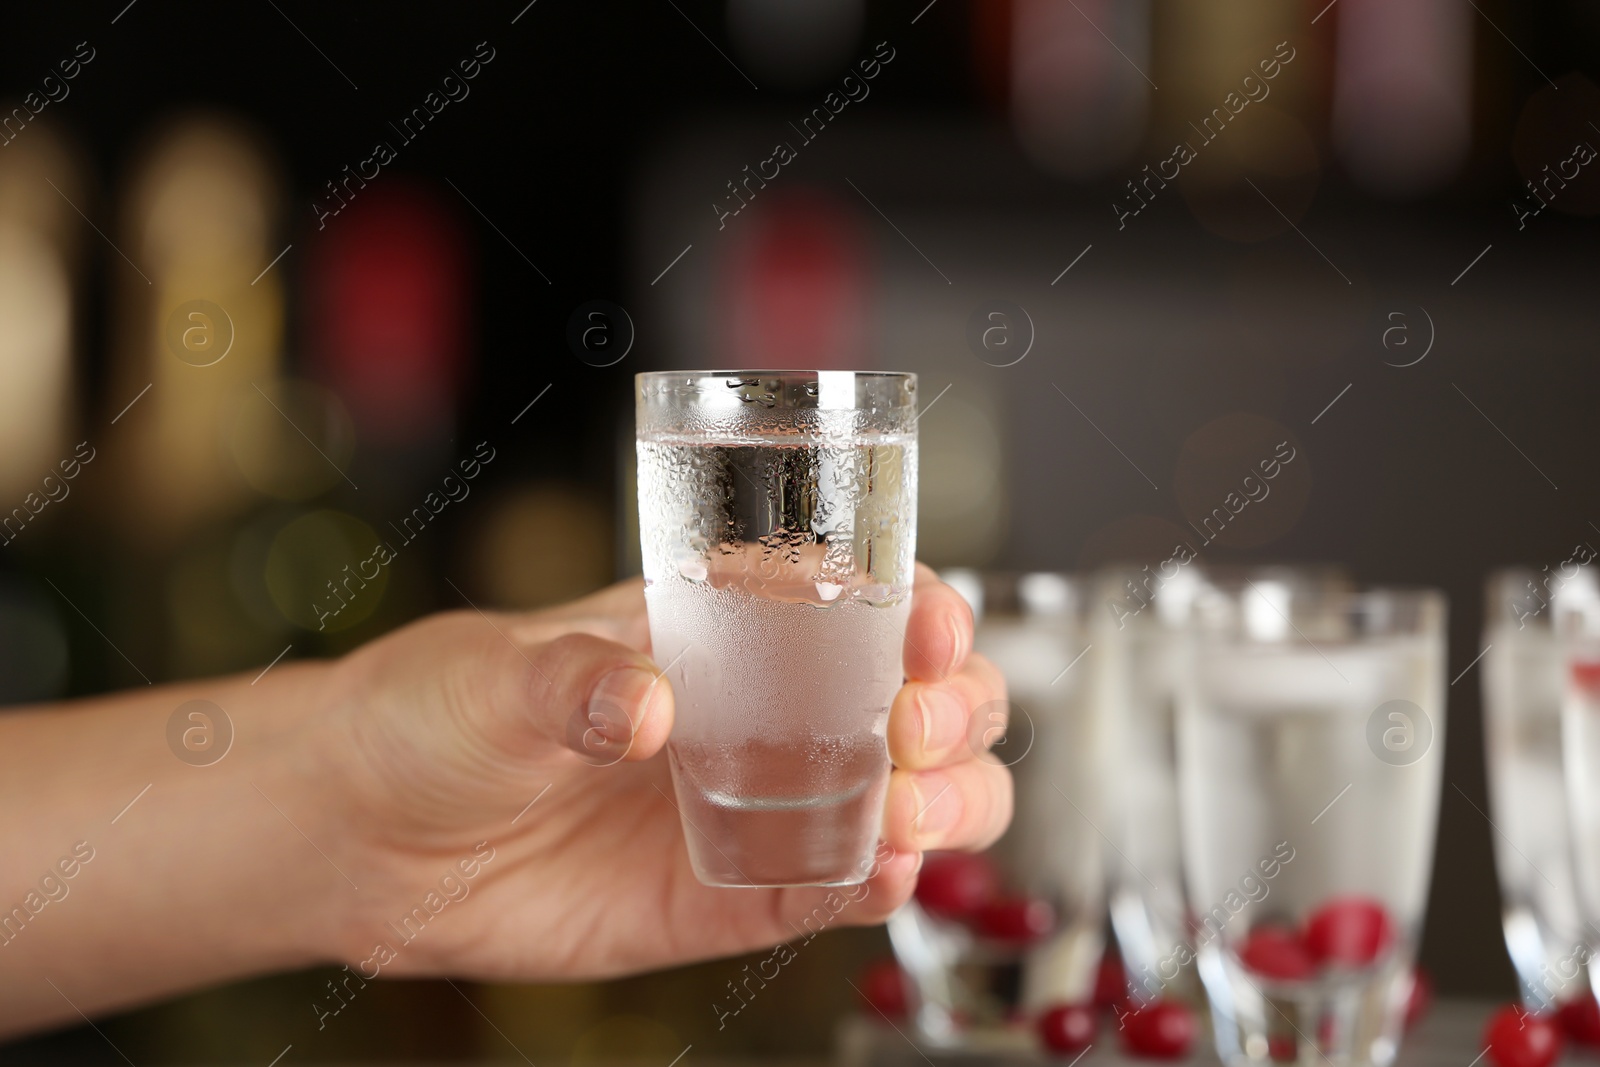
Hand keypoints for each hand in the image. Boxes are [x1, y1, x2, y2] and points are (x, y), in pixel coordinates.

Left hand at [307, 565, 1010, 981]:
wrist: (366, 834)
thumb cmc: (433, 712)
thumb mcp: (497, 675)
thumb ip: (573, 682)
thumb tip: (644, 705)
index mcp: (726, 631)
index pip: (865, 605)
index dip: (927, 610)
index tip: (930, 630)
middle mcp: (765, 717)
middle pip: (925, 705)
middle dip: (958, 712)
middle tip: (912, 730)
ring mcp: (758, 808)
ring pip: (911, 802)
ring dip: (945, 803)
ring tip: (908, 812)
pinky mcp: (730, 898)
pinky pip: (830, 891)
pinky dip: (877, 885)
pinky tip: (883, 874)